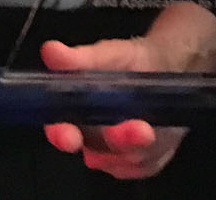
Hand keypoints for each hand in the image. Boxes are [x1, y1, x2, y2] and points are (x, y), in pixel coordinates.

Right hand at [39, 37, 184, 180]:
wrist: (165, 68)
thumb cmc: (128, 62)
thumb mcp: (107, 54)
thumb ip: (79, 59)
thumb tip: (50, 50)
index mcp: (73, 115)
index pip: (59, 130)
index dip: (61, 135)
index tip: (69, 135)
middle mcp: (91, 141)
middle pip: (95, 152)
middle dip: (112, 143)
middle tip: (124, 131)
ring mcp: (116, 156)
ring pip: (123, 161)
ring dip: (135, 147)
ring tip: (147, 129)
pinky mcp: (142, 164)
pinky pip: (145, 166)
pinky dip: (152, 152)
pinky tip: (158, 135)